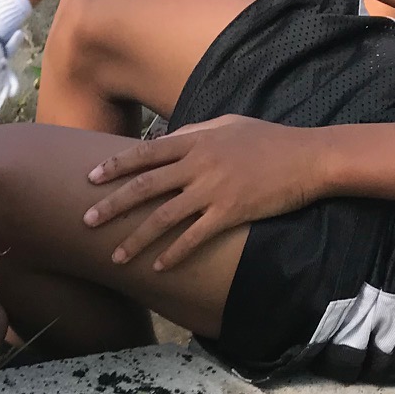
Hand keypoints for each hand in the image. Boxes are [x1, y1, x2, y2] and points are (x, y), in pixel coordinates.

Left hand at [83, 116, 328, 269]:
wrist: (309, 157)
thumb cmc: (268, 140)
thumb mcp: (228, 125)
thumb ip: (194, 132)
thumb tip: (165, 140)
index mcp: (196, 141)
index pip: (146, 153)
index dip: (115, 166)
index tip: (89, 178)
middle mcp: (199, 164)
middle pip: (145, 186)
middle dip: (112, 206)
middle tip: (86, 221)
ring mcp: (214, 190)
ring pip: (164, 217)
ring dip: (136, 239)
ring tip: (115, 257)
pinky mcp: (230, 213)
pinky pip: (194, 237)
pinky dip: (174, 254)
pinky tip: (157, 268)